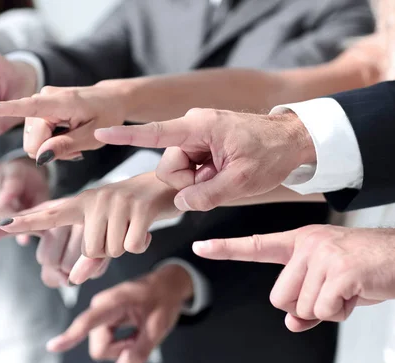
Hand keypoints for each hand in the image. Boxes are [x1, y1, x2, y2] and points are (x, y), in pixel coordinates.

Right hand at [0, 82, 127, 163]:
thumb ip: (66, 146)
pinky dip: (50, 143)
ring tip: (73, 141)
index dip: (6, 110)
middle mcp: (44, 97)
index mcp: (60, 101)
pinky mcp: (37, 109)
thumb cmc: (106, 116)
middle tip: (76, 149)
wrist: (110, 100)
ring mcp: (39, 102)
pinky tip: (66, 138)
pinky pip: (35, 136)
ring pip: (33, 142)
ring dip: (51, 148)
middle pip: (32, 142)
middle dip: (50, 151)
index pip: (28, 107)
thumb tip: (39, 156)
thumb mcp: (93, 136)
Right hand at [0, 157, 48, 224]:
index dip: (11, 216)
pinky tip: (1, 213)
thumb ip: (35, 216)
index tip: (20, 224)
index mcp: (14, 171)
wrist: (23, 173)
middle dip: (6, 221)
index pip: (5, 201)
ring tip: (11, 215)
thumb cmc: (34, 188)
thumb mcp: (41, 198)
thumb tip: (23, 242)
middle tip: (19, 220)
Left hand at [0, 172, 180, 283]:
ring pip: (111, 250)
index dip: (19, 224)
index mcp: (82, 203)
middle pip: (90, 250)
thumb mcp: (110, 231)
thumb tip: (72, 279)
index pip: (45, 215)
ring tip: (134, 226)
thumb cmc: (134, 211)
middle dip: (109, 251)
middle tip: (122, 231)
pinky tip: (146, 228)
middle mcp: (95, 199)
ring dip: (126, 247)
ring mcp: (116, 201)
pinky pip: (132, 246)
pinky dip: (141, 244)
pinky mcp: (139, 207)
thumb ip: (90, 255)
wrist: (169, 184)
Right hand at [46, 264, 191, 362]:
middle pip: (100, 347)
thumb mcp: (158, 327)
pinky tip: (134, 332)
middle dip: (121, 350)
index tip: (52, 346)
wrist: (166, 285)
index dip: (70, 335)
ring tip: (139, 331)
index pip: (88, 322)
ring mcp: (100, 314)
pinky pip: (106, 344)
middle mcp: (100, 307)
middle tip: (142, 335)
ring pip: (102, 348)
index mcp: (114, 302)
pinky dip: (121, 344)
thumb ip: (140, 351)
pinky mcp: (101, 321)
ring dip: (123, 347)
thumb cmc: (163, 300)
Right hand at [95, 108, 314, 211]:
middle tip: (219, 181)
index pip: (155, 133)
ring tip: (226, 175)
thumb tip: (181, 203)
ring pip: (180, 171)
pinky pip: (191, 169)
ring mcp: (198, 136)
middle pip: (169, 166)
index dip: (126, 136)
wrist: (294, 141)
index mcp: (199, 127)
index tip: (101, 132)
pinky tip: (224, 173)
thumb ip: (206, 195)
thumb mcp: (241, 180)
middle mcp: (193, 127)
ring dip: (200, 181)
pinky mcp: (203, 144)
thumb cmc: (272, 153)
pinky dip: (205, 177)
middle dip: (189, 182)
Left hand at [193, 225, 394, 331]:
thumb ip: (306, 300)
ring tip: (348, 288)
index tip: (200, 246)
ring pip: (301, 308)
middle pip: (279, 297)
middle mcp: (306, 245)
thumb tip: (291, 323)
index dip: (226, 248)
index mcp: (300, 242)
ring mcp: (322, 256)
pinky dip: (341, 311)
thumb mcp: (332, 282)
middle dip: (304, 306)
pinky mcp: (339, 271)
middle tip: (333, 291)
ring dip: (326, 309)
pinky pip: (323, 311)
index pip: (256, 245)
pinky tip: (357, 291)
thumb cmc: (368, 267)